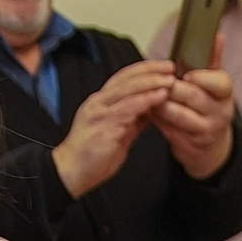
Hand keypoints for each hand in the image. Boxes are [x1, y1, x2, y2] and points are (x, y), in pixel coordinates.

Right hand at [53, 61, 174, 197]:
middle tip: (170, 66)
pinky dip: (146, 100)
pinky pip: (128, 108)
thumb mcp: (117, 134)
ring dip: (151, 82)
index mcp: (100, 102)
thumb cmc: (92, 157)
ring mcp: (100, 112)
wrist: (71, 174)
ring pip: (127, 89)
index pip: (123, 78)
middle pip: (125, 78)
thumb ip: (132, 121)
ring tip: (170, 79)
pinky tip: (161, 96)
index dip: (143, 69)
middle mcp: (98, 103)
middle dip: (149, 70)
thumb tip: (150, 111)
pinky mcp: (104, 126)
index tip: (162, 67)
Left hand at [155, 39, 235, 179]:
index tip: (187, 75)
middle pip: (194, 97)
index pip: (219, 83)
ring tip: (148, 93)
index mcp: (225, 92)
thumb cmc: (208, 105)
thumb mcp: (214, 83)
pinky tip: (147, 109)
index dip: (202, 78)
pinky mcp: (189, 144)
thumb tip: (217, 34)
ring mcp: (205, 130)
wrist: (210, 144)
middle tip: (158, 80)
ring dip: (161, 103)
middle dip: (174, 88)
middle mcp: (220, 112)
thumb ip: (212, 60)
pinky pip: (168, 128)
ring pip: (179, 115)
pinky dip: (156, 118)